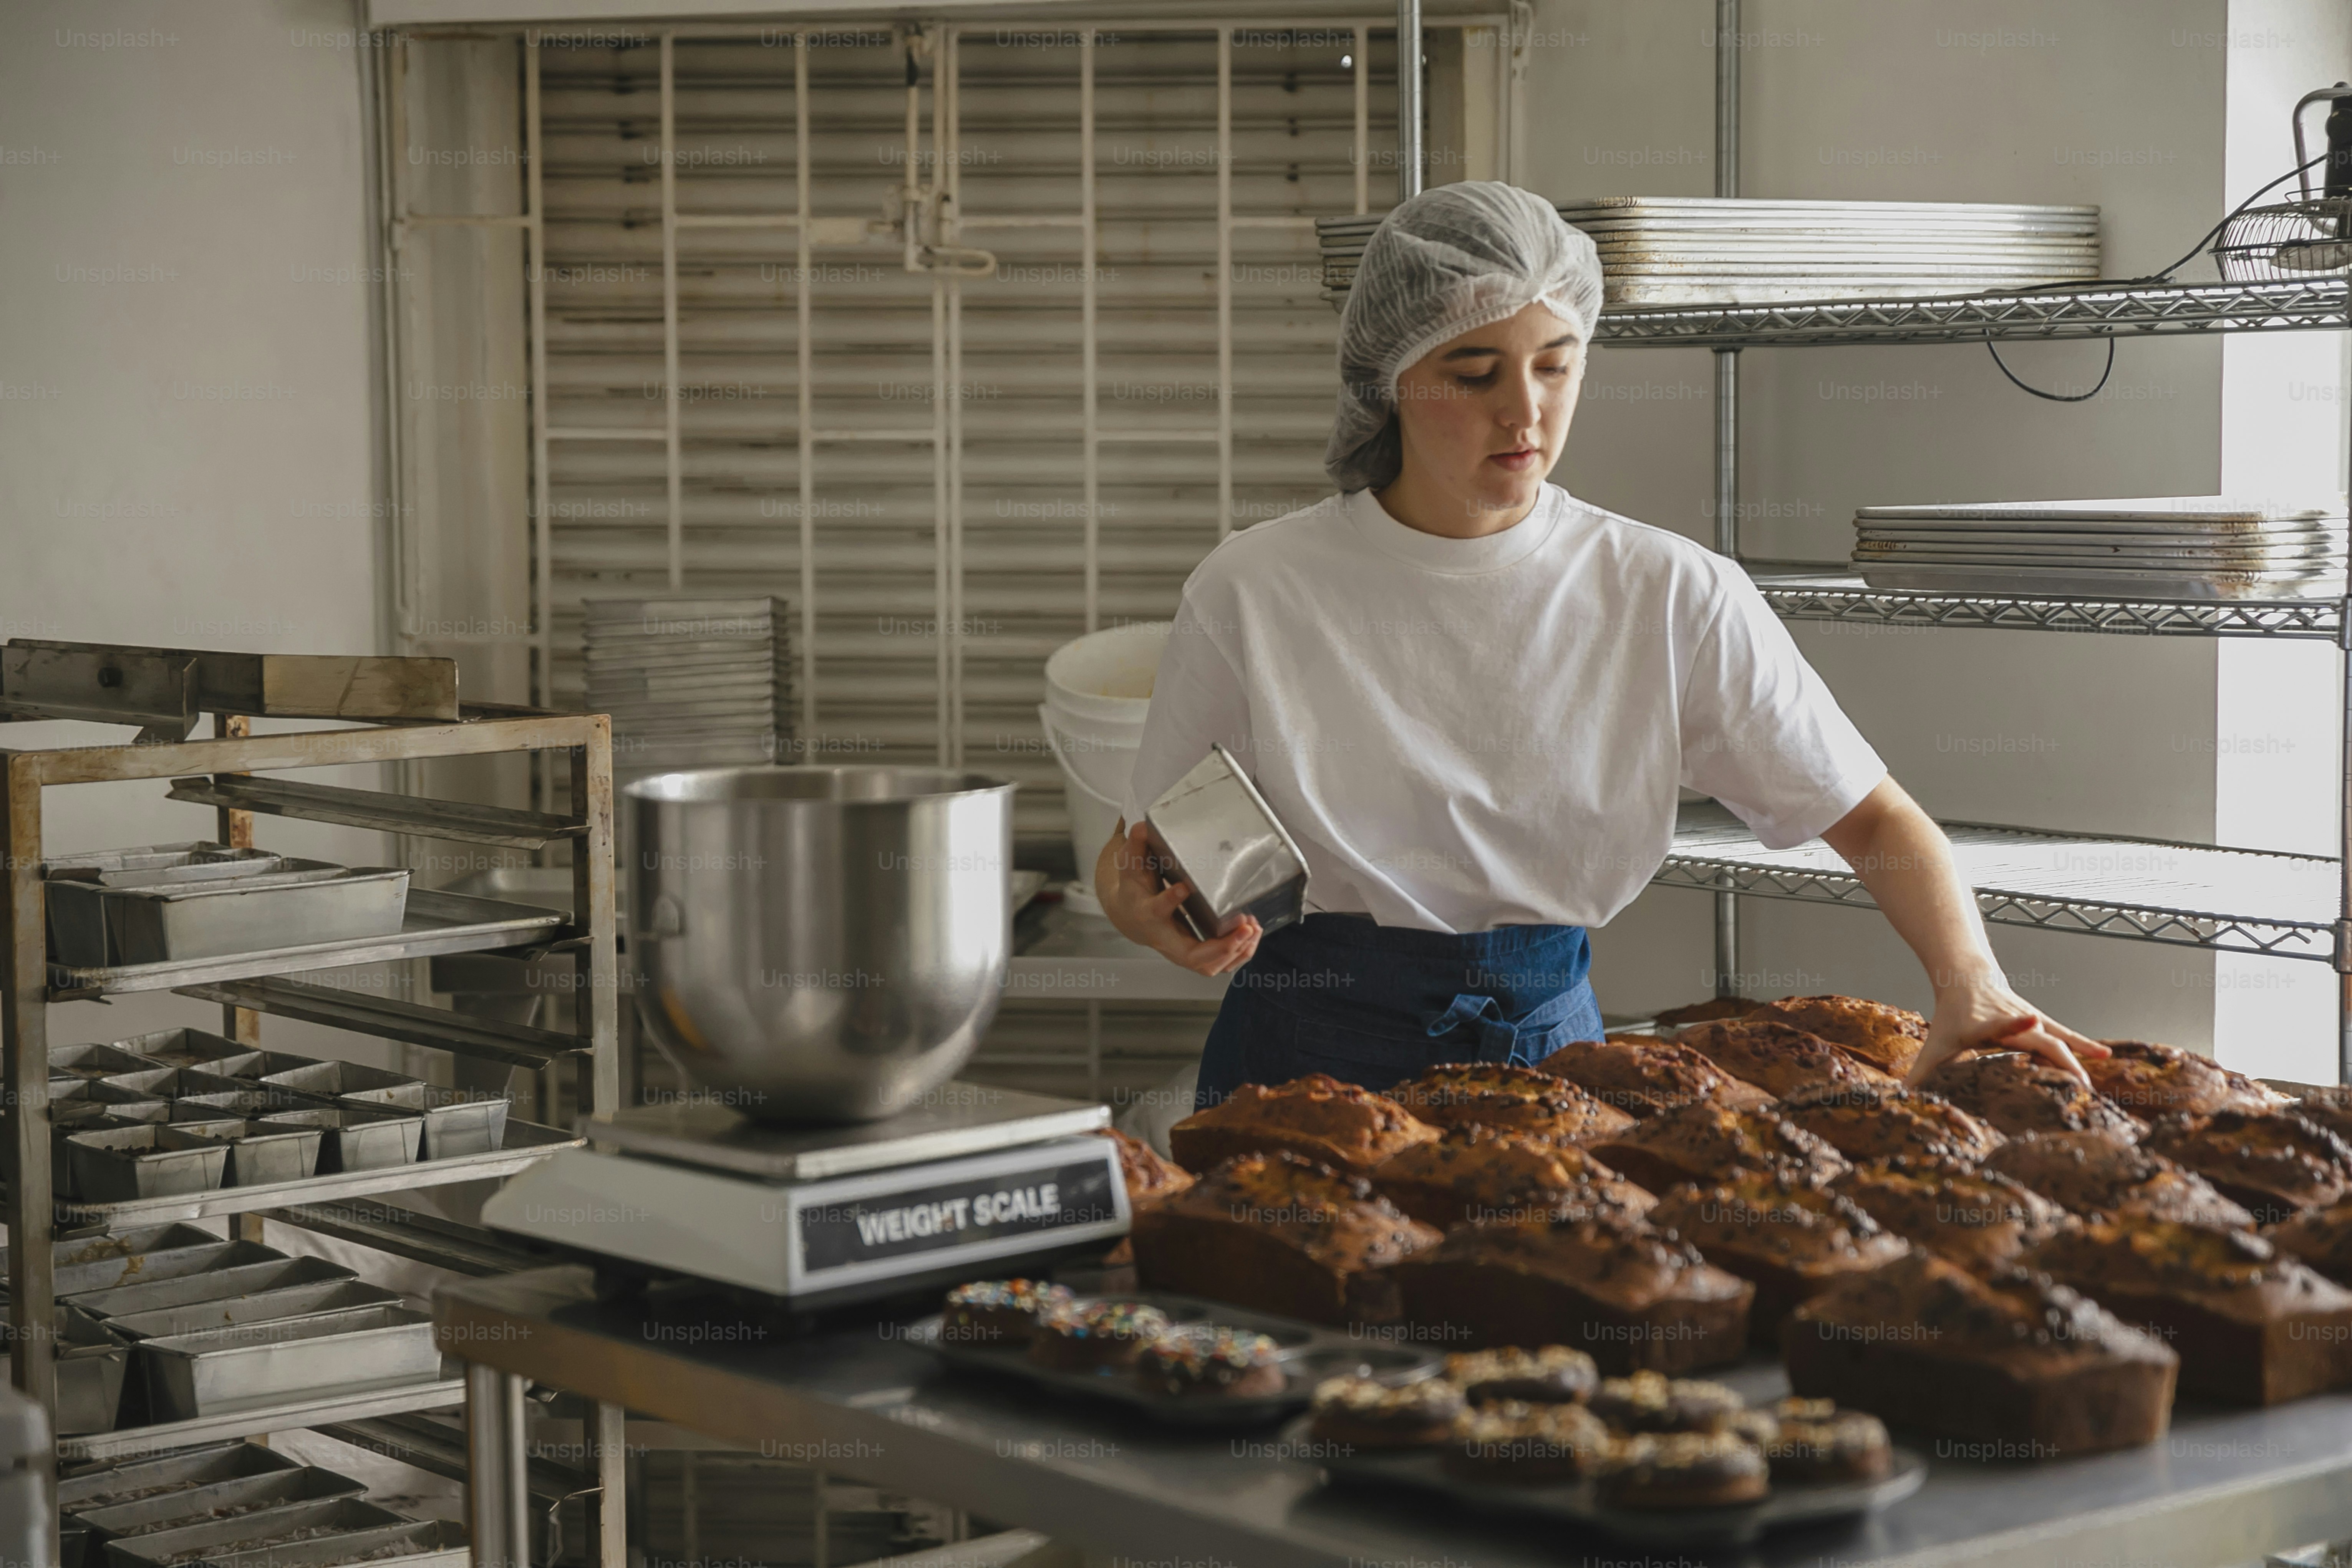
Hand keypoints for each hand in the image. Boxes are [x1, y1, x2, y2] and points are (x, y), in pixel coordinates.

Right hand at [1098, 820, 1262, 976]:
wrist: (1130, 916)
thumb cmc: (1135, 890)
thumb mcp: (1131, 865)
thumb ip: (1136, 847)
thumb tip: (1141, 827)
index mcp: (1147, 913)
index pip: (1155, 911)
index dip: (1169, 901)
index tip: (1184, 886)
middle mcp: (1164, 938)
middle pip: (1191, 956)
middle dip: (1221, 946)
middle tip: (1244, 927)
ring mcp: (1180, 951)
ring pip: (1209, 966)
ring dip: (1235, 951)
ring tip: (1253, 928)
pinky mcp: (1195, 955)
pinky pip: (1220, 964)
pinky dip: (1239, 953)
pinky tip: (1252, 934)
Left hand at [1908, 976, 2110, 1087]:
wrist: (1968, 978)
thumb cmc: (1951, 1017)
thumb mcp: (1935, 1044)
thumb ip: (1921, 1073)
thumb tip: (1900, 1097)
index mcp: (1982, 1026)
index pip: (1996, 1024)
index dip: (2012, 1023)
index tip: (2031, 1020)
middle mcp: (2009, 1019)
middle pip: (2037, 1038)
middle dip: (2057, 1057)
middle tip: (2075, 1084)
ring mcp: (2029, 1019)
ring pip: (2055, 1037)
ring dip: (2075, 1058)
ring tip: (2090, 1082)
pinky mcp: (2041, 1021)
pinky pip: (2065, 1035)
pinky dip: (2083, 1044)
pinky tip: (2105, 1055)